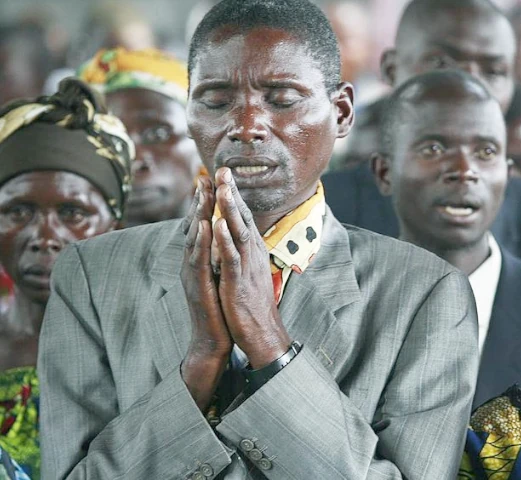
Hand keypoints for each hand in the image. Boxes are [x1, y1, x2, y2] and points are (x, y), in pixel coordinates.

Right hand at [180, 177, 231, 409]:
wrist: (213, 341)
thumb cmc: (218, 308)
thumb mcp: (218, 278)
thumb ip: (217, 258)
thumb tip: (222, 240)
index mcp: (200, 261)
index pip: (201, 226)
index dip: (204, 204)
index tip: (210, 180)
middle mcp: (193, 264)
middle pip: (194, 227)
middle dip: (199, 202)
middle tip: (204, 176)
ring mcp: (193, 275)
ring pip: (195, 239)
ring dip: (198, 214)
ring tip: (203, 192)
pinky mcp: (199, 287)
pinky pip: (199, 260)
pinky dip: (201, 241)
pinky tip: (204, 226)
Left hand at [213, 167, 291, 368]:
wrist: (262, 333)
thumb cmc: (253, 305)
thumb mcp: (249, 273)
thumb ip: (243, 254)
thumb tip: (237, 238)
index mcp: (253, 252)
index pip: (243, 218)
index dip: (234, 196)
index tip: (224, 175)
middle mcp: (253, 255)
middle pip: (243, 218)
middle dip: (232, 194)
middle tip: (223, 170)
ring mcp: (247, 267)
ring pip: (239, 232)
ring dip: (230, 209)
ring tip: (221, 188)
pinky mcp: (239, 282)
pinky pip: (232, 257)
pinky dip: (225, 239)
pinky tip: (218, 224)